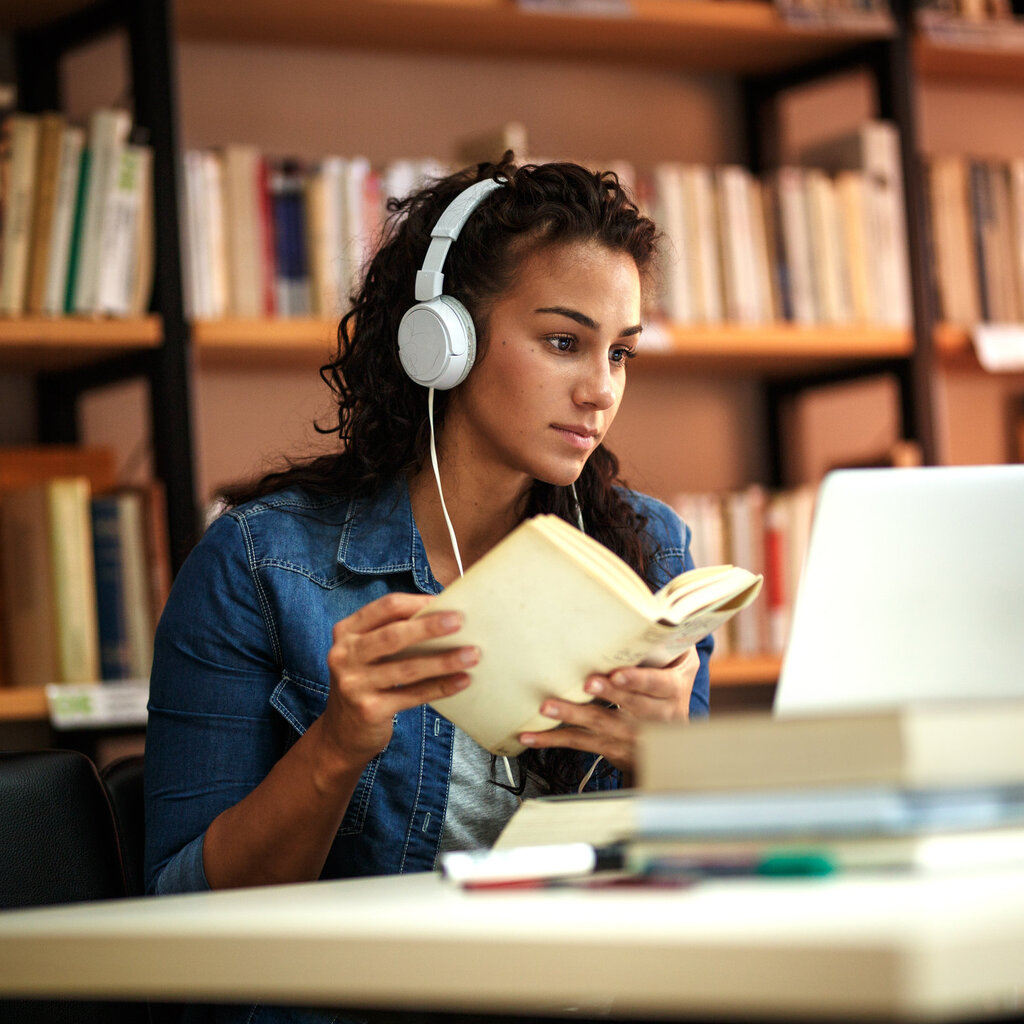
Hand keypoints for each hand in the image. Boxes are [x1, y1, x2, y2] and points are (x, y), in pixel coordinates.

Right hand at [320, 592, 478, 769]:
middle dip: (430, 627)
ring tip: (472, 654)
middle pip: (393, 635)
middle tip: (460, 621)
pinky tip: (462, 681)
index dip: (417, 603)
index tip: (446, 601)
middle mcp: (344, 655)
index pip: (386, 608)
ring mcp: (354, 684)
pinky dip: (440, 687)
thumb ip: (394, 633)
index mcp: (347, 631)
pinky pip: (413, 695)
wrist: (342, 732)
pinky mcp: (369, 710)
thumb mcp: (368, 652)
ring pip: (407, 667)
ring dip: (443, 660)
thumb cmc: (366, 681)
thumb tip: (445, 615)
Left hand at [518, 646, 698, 772]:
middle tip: (585, 683)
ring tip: (547, 707)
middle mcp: (655, 717)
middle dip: (606, 694)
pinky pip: (580, 743)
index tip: (617, 674)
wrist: (676, 746)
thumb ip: (672, 641)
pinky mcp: (611, 747)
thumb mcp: (683, 666)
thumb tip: (656, 608)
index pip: (656, 684)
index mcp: (671, 691)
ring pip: (600, 724)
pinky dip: (553, 740)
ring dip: (572, 715)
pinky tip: (530, 737)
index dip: (637, 680)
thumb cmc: (670, 690)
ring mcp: (631, 736)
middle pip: (629, 705)